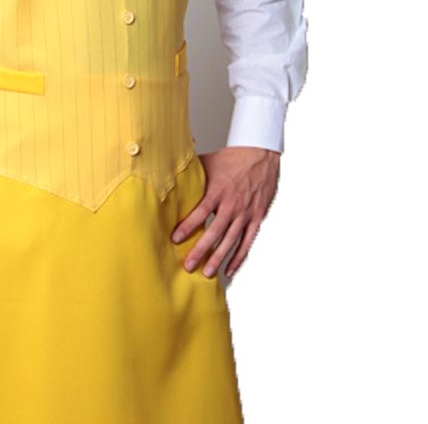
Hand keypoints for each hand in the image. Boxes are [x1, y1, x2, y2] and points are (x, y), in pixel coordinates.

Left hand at [170, 146, 279, 279]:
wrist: (260, 154)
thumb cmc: (232, 158)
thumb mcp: (208, 163)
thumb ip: (192, 175)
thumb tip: (167, 177)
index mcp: (218, 190)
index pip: (200, 212)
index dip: (188, 226)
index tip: (175, 239)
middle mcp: (232, 204)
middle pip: (215, 232)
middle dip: (201, 250)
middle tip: (189, 266)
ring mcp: (246, 213)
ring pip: (231, 241)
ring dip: (219, 258)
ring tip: (207, 273)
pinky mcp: (257, 218)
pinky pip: (248, 242)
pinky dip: (239, 257)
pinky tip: (230, 270)